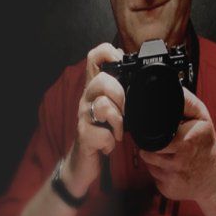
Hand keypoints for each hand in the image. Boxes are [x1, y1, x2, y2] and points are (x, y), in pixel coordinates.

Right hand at [61, 43, 125, 195]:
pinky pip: (102, 134)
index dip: (107, 53)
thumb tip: (132, 67)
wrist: (84, 162)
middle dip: (120, 97)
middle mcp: (86, 98)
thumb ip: (119, 88)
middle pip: (103, 81)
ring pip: (104, 105)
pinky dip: (110, 142)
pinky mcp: (83, 135)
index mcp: (95, 88)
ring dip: (117, 122)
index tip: (120, 62)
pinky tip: (108, 145)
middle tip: (123, 113)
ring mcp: (83, 116)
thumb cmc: (102, 132)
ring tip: (116, 132)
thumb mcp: (113, 107)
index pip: (94, 57)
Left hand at [136, 88, 215, 204]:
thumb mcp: (201, 116)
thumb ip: (184, 101)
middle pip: (147, 151)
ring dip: (154, 158)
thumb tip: (166, 89)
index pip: (154, 137)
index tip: (161, 133)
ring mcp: (173, 178)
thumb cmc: (206, 143)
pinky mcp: (168, 190)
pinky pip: (153, 177)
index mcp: (186, 142)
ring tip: (169, 154)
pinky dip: (159, 172)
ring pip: (148, 163)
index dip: (154, 134)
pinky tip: (172, 167)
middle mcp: (179, 162)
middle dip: (152, 145)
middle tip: (166, 142)